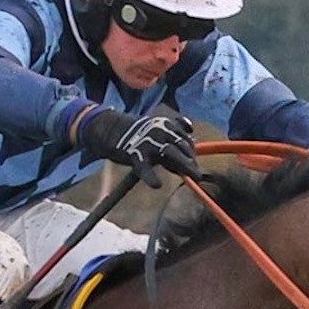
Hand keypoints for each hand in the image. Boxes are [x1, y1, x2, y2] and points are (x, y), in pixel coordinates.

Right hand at [76, 108, 197, 178]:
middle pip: (181, 146)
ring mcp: (147, 142)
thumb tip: (192, 143)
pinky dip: (150, 177)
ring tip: (194, 177)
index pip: (185, 138)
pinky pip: (143, 168)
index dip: (191, 151)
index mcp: (165, 124)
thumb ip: (173, 136)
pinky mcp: (134, 153)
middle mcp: (159, 130)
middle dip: (191, 160)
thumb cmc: (138, 133)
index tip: (194, 162)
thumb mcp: (158, 128)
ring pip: (169, 154)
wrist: (111, 129)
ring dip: (184, 166)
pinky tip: (157, 185)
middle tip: (198, 174)